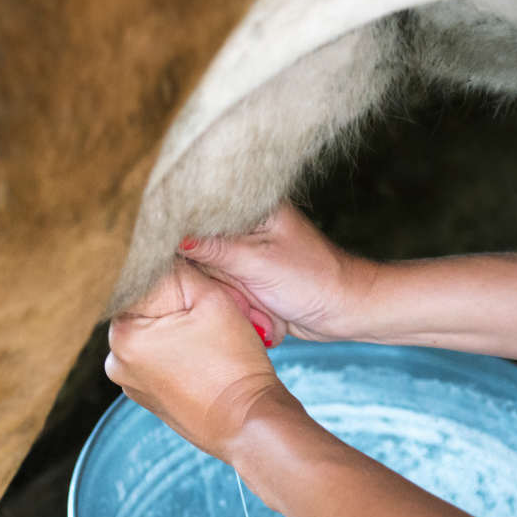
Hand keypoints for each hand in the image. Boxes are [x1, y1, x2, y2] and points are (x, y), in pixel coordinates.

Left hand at [106, 261, 292, 462]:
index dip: (172, 274)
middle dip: (174, 303)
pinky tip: (203, 357)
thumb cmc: (234, 365)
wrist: (250, 424)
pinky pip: (159, 359)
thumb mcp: (212, 300)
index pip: (141, 281)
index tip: (194, 279)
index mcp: (123, 333)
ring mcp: (130, 382)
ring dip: (176, 327)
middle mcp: (116, 359)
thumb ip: (182, 269)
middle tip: (207, 311)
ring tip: (208, 337)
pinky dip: (177, 351)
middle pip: (145, 308)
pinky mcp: (147, 396)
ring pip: (153, 332)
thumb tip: (164, 250)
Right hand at [179, 203, 371, 344]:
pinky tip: (256, 309)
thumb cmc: (314, 279)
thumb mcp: (258, 262)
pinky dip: (233, 301)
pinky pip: (221, 289)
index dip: (183, 233)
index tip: (186, 259)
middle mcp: (244, 225)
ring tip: (256, 301)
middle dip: (213, 274)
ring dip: (226, 292)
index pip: (198, 211)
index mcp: (251, 204)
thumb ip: (213, 249)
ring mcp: (243, 252)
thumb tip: (172, 239)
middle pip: (197, 245)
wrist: (344, 311)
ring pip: (207, 272)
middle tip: (242, 287)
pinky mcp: (245, 276)